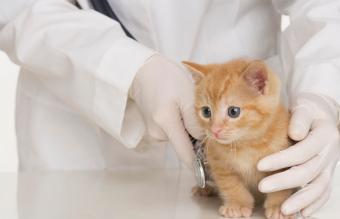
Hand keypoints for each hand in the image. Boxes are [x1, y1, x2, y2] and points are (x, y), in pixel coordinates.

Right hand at [129, 55, 203, 166]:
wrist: (142, 71)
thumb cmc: (166, 77)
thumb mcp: (187, 94)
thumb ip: (195, 121)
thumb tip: (202, 140)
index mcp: (165, 123)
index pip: (185, 154)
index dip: (199, 164)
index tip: (209, 169)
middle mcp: (157, 133)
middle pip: (184, 144)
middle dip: (195, 136)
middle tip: (201, 115)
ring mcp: (153, 132)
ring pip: (179, 137)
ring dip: (187, 128)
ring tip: (185, 106)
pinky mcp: (153, 128)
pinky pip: (172, 131)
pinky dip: (179, 124)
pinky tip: (177, 109)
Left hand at [257, 92, 339, 216]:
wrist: (322, 116)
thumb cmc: (307, 111)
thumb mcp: (304, 108)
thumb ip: (300, 119)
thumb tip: (295, 134)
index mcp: (325, 135)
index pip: (302, 151)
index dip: (281, 160)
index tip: (259, 165)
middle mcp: (330, 152)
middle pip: (308, 171)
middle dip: (284, 181)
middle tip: (261, 186)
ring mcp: (330, 165)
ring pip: (319, 187)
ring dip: (301, 200)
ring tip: (284, 210)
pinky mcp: (327, 174)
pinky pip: (324, 192)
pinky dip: (315, 204)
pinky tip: (302, 213)